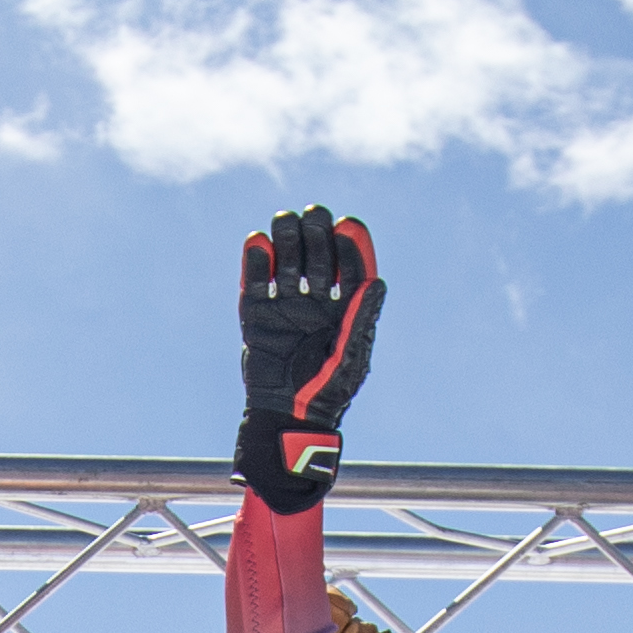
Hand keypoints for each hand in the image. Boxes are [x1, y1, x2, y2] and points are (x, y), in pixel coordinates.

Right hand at [236, 205, 383, 510]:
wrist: (287, 417)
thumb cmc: (327, 392)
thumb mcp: (350, 358)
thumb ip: (360, 320)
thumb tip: (378, 283)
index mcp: (346, 309)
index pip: (351, 268)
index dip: (351, 246)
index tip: (348, 225)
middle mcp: (317, 302)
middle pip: (318, 257)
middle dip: (317, 234)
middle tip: (314, 215)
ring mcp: (285, 306)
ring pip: (286, 263)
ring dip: (287, 239)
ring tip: (284, 220)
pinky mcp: (257, 314)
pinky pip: (255, 283)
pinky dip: (254, 262)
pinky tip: (258, 242)